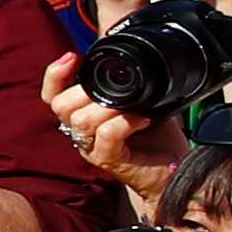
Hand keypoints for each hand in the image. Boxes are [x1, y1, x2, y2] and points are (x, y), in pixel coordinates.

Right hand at [36, 54, 182, 204]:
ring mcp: (93, 149)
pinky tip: (143, 119)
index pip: (52, 96)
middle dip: (83, 90)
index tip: (72, 57)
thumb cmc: (160, 140)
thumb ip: (129, 87)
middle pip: (60, 106)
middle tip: (112, 88)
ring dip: (107, 107)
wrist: (179, 174)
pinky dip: (124, 122)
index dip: (54, 75)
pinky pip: (106, 134)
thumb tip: (130, 58)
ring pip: (80, 120)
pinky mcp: (109, 160)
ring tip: (133, 106)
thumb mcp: (143, 104)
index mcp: (83, 117)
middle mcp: (82, 134)